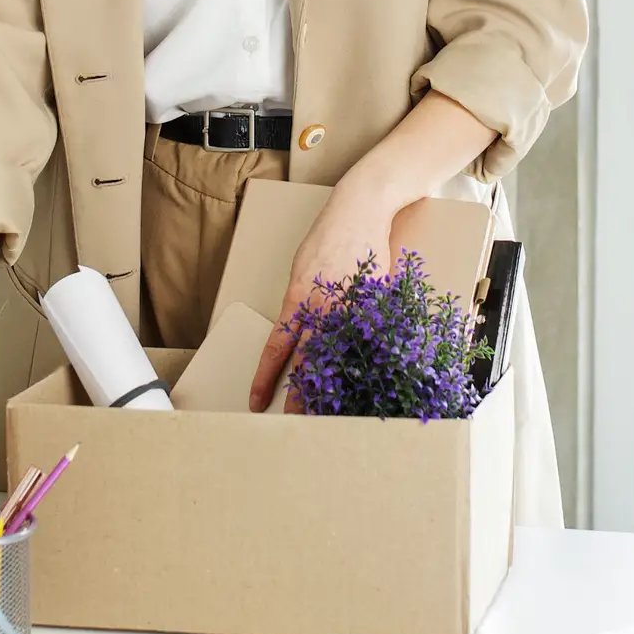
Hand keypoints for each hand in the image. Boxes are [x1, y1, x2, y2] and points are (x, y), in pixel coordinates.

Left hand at [250, 171, 409, 409]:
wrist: (362, 210)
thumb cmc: (328, 237)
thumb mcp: (303, 270)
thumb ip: (301, 303)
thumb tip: (298, 334)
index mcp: (298, 298)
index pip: (277, 347)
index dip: (266, 377)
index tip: (257, 401)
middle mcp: (324, 305)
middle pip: (308, 361)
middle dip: (301, 395)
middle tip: (293, 423)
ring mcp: (353, 305)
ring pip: (341, 356)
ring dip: (336, 385)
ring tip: (332, 412)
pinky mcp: (377, 302)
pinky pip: (371, 339)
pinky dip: (369, 361)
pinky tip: (369, 383)